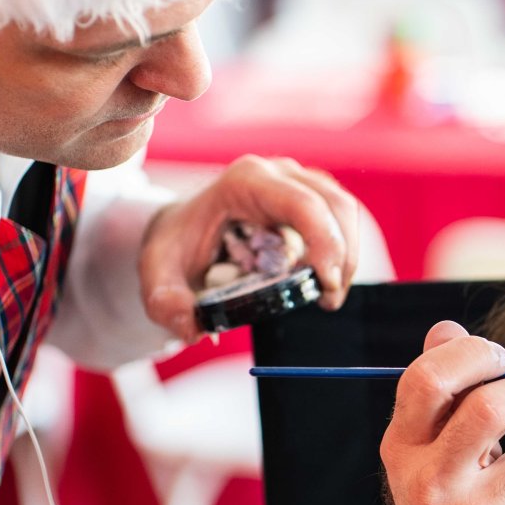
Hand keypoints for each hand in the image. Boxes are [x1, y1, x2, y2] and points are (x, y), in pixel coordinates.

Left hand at [139, 154, 358, 341]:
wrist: (178, 228)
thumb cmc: (174, 248)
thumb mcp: (158, 275)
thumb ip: (167, 302)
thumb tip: (193, 330)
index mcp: (244, 182)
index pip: (303, 205)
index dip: (326, 243)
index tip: (326, 284)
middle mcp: (276, 174)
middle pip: (334, 205)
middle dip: (342, 255)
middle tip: (329, 299)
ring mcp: (295, 182)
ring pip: (343, 210)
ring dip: (346, 255)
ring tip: (328, 296)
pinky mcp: (307, 197)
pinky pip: (339, 219)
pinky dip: (341, 251)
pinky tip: (324, 282)